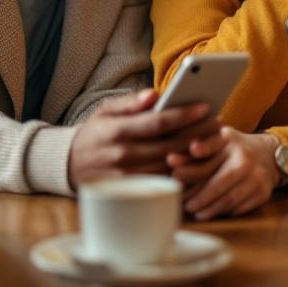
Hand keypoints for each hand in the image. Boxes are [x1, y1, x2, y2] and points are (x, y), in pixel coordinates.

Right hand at [67, 90, 221, 188]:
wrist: (69, 167)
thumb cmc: (94, 134)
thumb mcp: (105, 111)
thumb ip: (131, 102)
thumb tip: (155, 94)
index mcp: (117, 131)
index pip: (157, 123)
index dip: (184, 115)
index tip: (205, 107)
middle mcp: (124, 156)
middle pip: (171, 145)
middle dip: (198, 133)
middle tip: (218, 123)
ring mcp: (130, 178)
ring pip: (172, 166)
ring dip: (197, 153)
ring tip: (214, 139)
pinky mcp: (134, 193)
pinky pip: (167, 183)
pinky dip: (186, 172)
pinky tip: (201, 160)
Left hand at [182, 128, 278, 220]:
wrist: (269, 154)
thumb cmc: (236, 147)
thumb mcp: (220, 138)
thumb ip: (196, 148)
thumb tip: (172, 160)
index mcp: (231, 144)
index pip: (207, 161)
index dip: (189, 172)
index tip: (174, 177)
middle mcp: (246, 161)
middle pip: (217, 186)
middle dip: (198, 199)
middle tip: (185, 205)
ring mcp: (257, 179)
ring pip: (228, 201)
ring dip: (209, 210)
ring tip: (195, 212)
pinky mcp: (263, 194)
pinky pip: (239, 209)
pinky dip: (224, 212)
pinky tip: (213, 212)